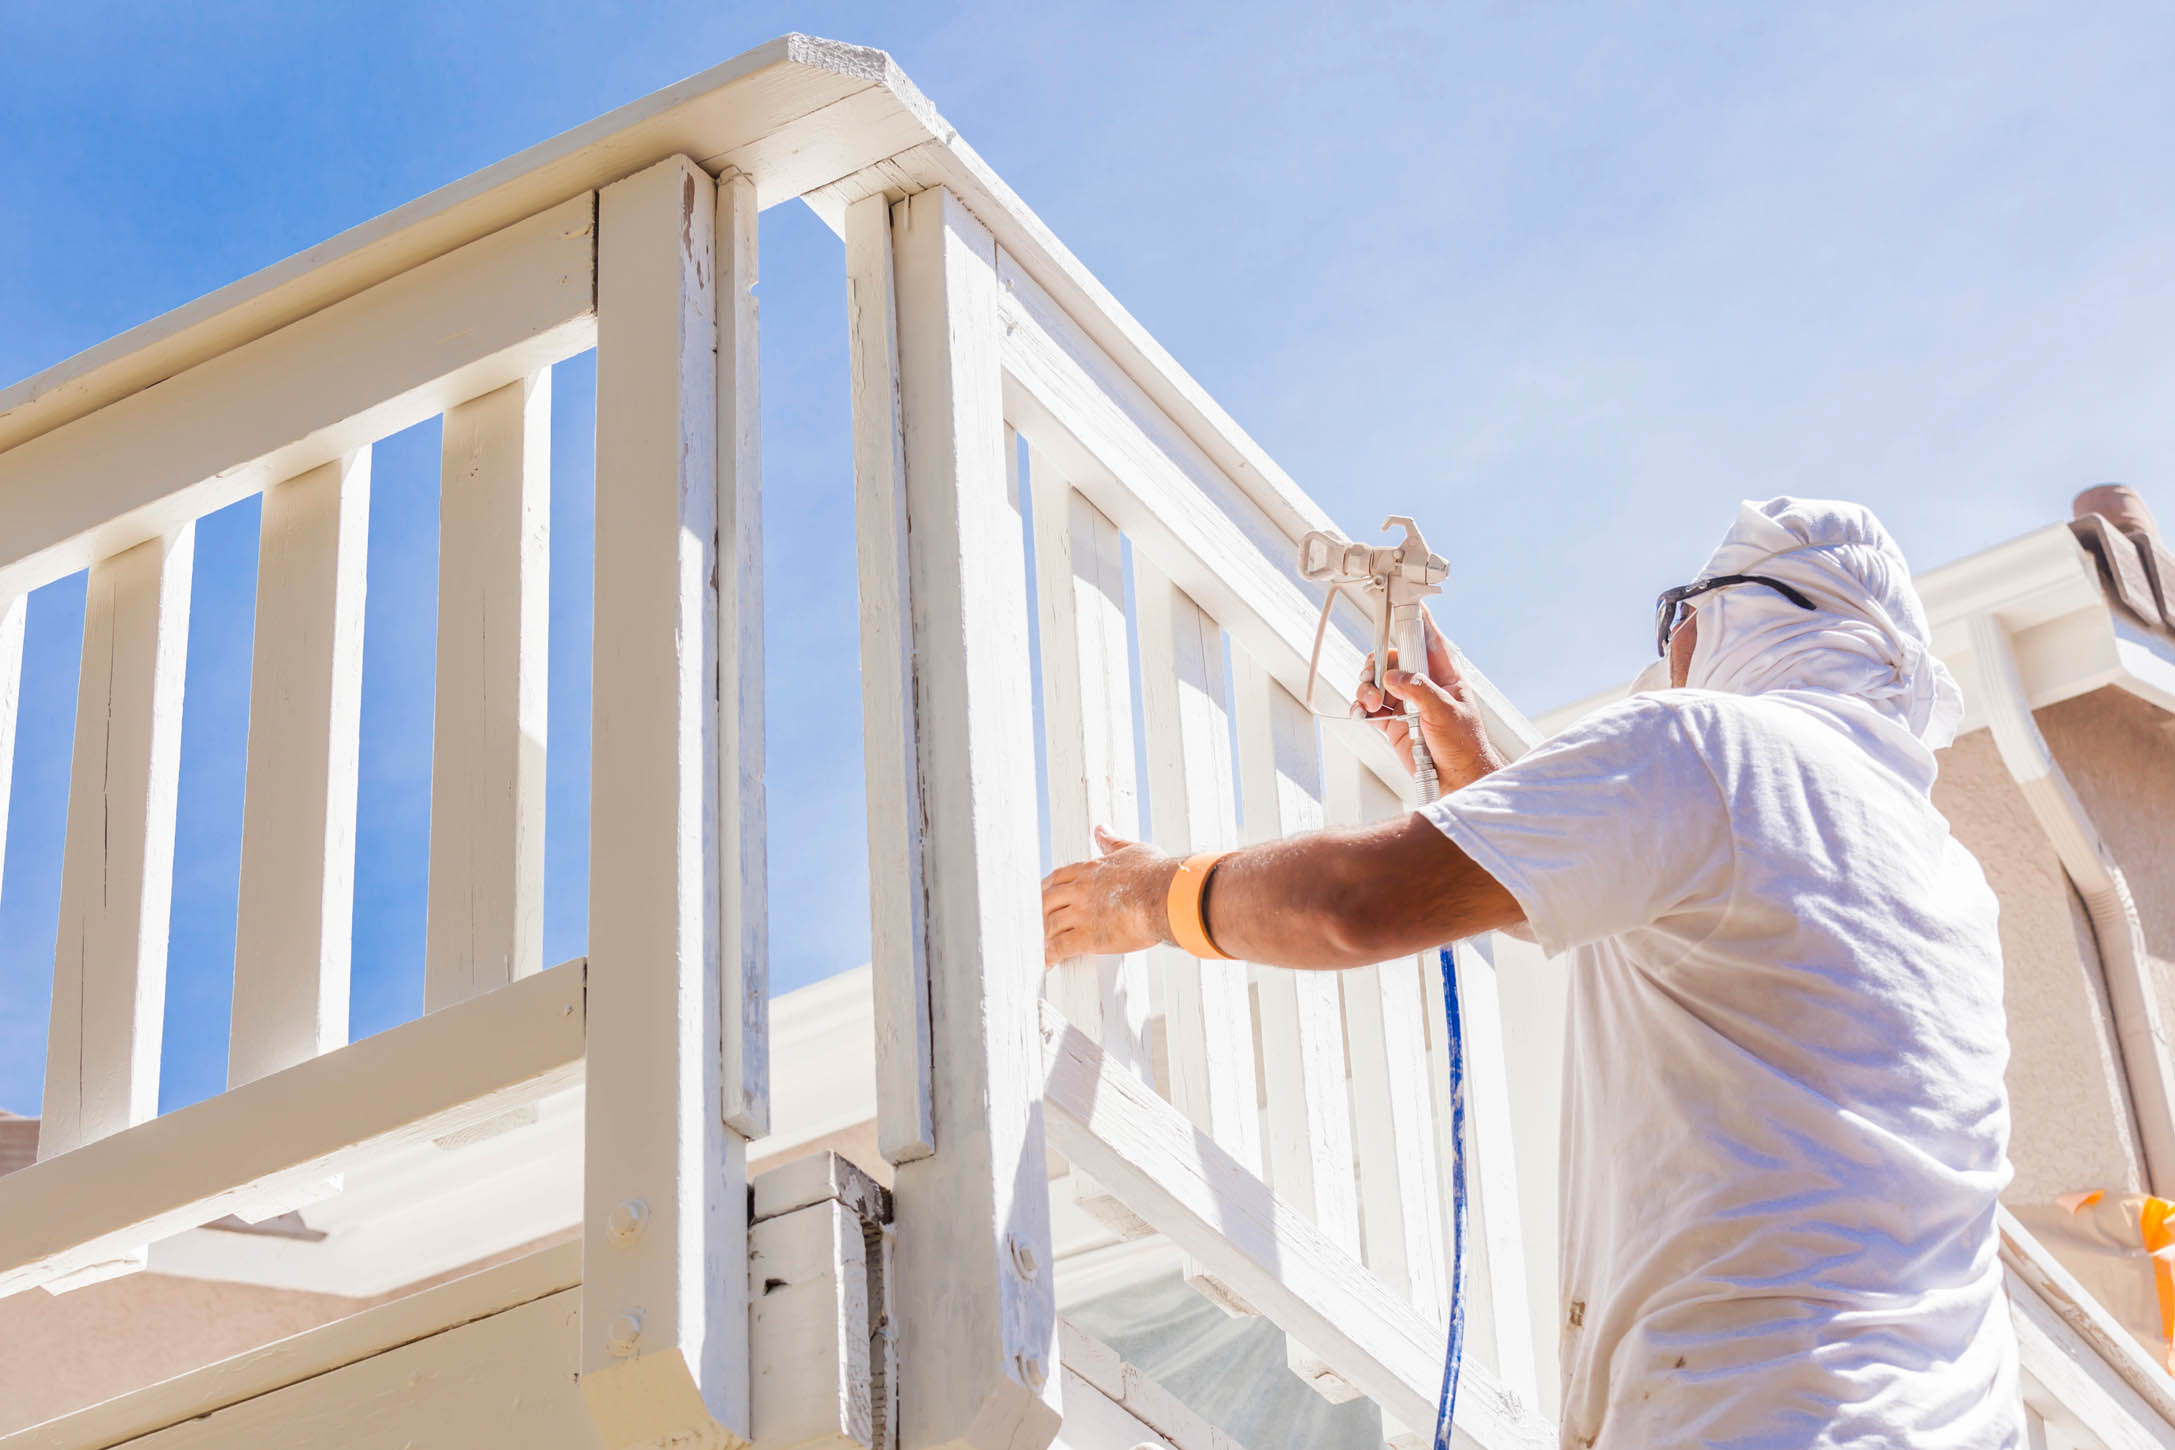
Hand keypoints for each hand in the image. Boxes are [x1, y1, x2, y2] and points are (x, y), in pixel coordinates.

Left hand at [1040, 827, 1176, 965]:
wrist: (1166, 897)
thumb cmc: (1157, 874)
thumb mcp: (1132, 850)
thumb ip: (1113, 842)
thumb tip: (1101, 829)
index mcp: (1089, 869)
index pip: (1058, 878)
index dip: (1048, 889)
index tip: (1045, 896)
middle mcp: (1080, 890)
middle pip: (1047, 900)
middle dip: (1041, 912)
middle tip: (1038, 922)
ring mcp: (1081, 913)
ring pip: (1050, 924)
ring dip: (1044, 935)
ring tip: (1041, 944)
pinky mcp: (1088, 937)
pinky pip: (1060, 947)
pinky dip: (1050, 955)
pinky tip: (1047, 962)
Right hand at [1353, 606, 1506, 791]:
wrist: (1457, 781)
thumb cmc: (1465, 747)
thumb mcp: (1446, 714)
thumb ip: (1420, 691)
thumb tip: (1395, 677)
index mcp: (1444, 675)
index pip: (1428, 639)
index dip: (1414, 619)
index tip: (1399, 602)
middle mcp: (1424, 685)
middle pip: (1393, 659)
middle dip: (1378, 665)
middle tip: (1373, 679)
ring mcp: (1407, 704)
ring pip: (1378, 683)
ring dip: (1368, 690)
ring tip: (1371, 704)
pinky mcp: (1393, 723)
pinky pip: (1370, 708)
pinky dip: (1362, 709)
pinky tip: (1363, 714)